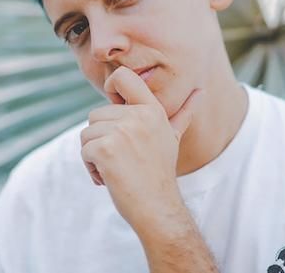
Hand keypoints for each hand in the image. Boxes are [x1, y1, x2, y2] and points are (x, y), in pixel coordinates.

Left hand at [80, 65, 203, 232]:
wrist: (157, 207)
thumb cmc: (160, 172)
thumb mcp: (172, 137)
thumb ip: (183, 113)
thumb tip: (200, 91)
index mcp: (152, 109)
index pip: (123, 76)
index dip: (111, 87)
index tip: (116, 110)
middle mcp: (138, 116)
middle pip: (97, 114)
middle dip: (102, 138)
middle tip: (122, 159)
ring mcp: (122, 131)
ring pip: (87, 133)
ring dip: (94, 154)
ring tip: (117, 168)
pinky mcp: (106, 148)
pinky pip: (84, 150)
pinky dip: (91, 167)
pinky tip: (108, 178)